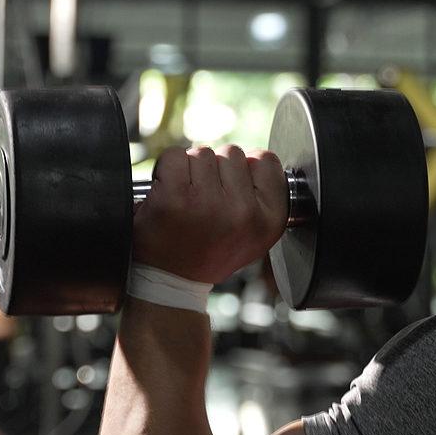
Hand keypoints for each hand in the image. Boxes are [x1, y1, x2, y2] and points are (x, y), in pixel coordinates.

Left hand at [133, 146, 287, 283]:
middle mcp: (243, 212)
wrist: (172, 281)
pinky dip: (167, 168)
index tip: (231, 189)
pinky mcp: (174, 198)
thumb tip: (255, 157)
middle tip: (206, 200)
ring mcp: (209, 203)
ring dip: (191, 170)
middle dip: (216, 170)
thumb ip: (263, 196)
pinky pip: (175, 156)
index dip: (244, 169)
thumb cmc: (210, 253)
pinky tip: (168, 191)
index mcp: (269, 220)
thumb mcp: (256, 235)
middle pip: (232, 153)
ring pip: (203, 153)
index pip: (265, 161)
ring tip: (187, 199)